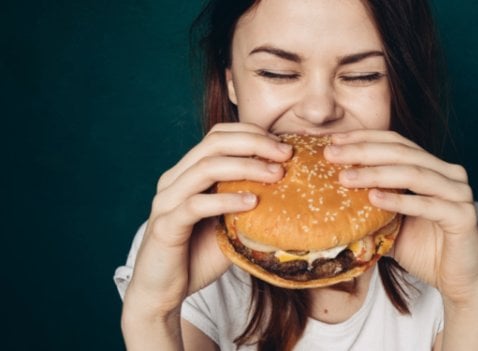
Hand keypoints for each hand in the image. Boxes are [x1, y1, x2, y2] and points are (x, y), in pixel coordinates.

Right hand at [123, 123, 292, 315]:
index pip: (218, 136)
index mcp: (187, 172)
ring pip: (206, 168)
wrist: (164, 292)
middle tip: (286, 154)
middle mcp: (174, 180)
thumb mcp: (230, 222)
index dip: (251, 133)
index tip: (283, 145)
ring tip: (276, 175)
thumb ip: (248, 202)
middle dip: (254, 143)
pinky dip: (226, 200)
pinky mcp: (165, 226)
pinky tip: (252, 203)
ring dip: (246, 167)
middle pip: (214, 143)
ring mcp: (166, 201)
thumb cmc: (199, 255)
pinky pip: (196, 205)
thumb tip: (291, 189)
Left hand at [324, 130, 477, 304]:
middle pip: (401, 152)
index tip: (332, 140)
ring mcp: (459, 193)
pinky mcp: (464, 216)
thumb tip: (328, 196)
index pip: (396, 142)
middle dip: (363, 151)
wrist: (458, 281)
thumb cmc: (424, 250)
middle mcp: (449, 174)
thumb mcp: (390, 223)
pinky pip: (428, 205)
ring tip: (345, 177)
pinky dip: (399, 200)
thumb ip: (371, 206)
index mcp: (433, 168)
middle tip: (331, 154)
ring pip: (413, 174)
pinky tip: (373, 198)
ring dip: (376, 173)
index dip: (364, 138)